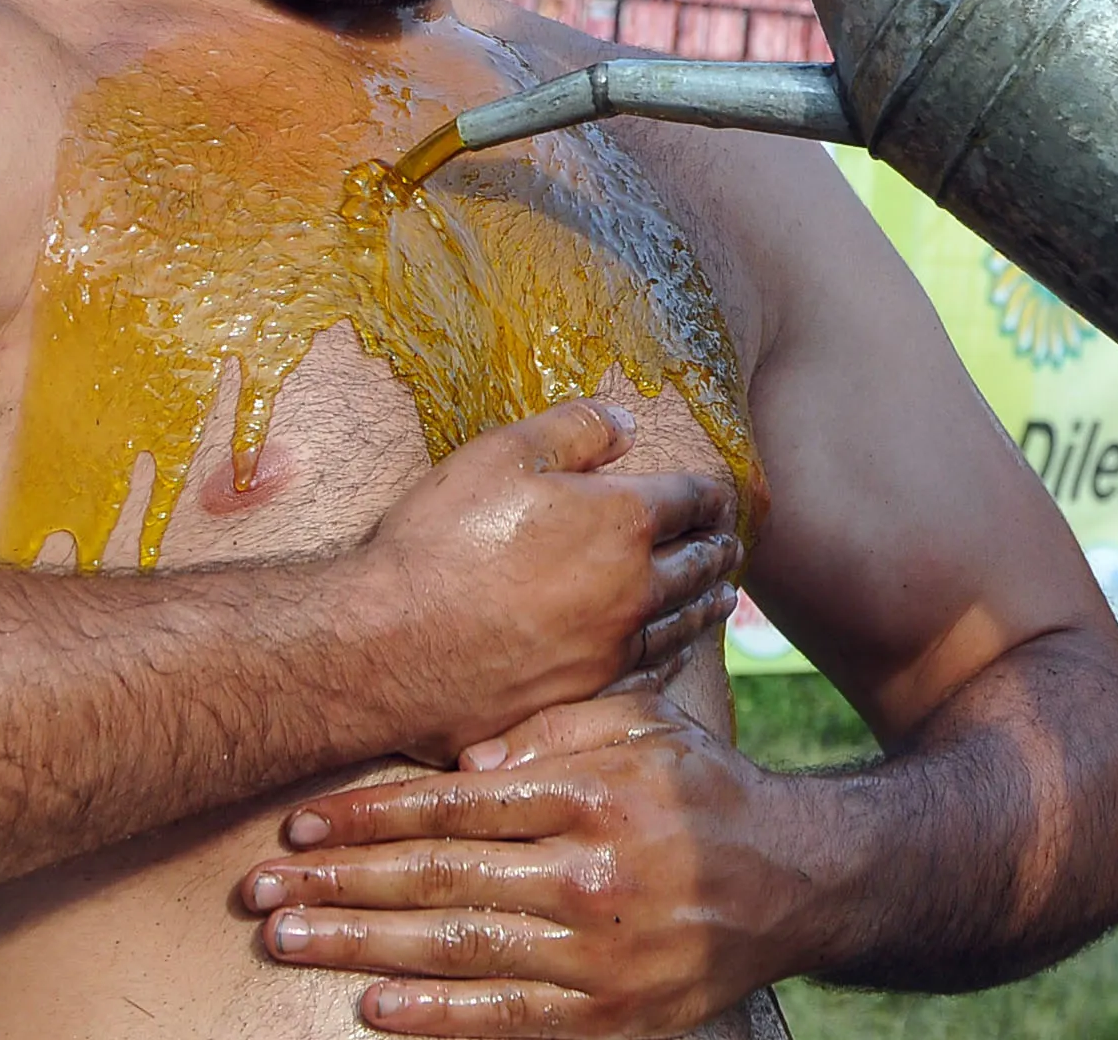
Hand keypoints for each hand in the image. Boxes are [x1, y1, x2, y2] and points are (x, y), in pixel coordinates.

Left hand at [243, 694, 805, 1036]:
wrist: (799, 881)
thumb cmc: (706, 794)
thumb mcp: (646, 727)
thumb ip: (560, 726)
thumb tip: (468, 753)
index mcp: (592, 793)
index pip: (454, 803)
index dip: (368, 815)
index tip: (300, 825)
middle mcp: (589, 870)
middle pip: (437, 876)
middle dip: (338, 884)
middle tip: (259, 893)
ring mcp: (597, 950)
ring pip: (456, 947)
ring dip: (360, 948)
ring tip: (289, 942)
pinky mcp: (609, 1013)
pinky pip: (506, 1017)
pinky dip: (435, 1019)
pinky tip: (372, 1011)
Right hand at [366, 403, 742, 764]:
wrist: (387, 644)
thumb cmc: (439, 541)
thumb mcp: (502, 455)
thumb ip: (575, 430)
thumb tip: (627, 423)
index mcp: (625, 521)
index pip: (692, 500)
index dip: (713, 494)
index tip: (724, 496)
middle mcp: (634, 588)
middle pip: (697, 565)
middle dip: (719, 549)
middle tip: (731, 546)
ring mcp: (611, 648)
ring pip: (681, 624)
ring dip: (706, 606)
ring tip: (721, 597)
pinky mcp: (583, 693)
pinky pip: (648, 672)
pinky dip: (672, 657)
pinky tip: (672, 653)